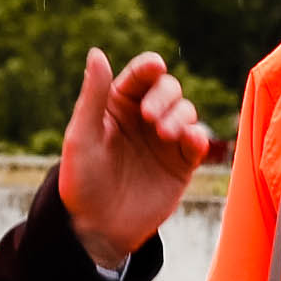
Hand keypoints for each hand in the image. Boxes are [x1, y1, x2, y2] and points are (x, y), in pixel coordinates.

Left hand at [59, 50, 211, 268]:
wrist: (97, 227)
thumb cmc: (81, 180)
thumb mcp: (81, 137)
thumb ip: (93, 96)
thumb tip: (97, 52)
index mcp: (119, 104)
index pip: (141, 75)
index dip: (149, 67)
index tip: (154, 67)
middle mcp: (145, 117)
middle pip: (169, 88)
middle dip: (165, 96)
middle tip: (150, 117)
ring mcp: (165, 140)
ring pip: (186, 111)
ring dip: (180, 115)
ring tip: (164, 134)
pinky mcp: (182, 163)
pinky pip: (198, 141)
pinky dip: (198, 136)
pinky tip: (190, 141)